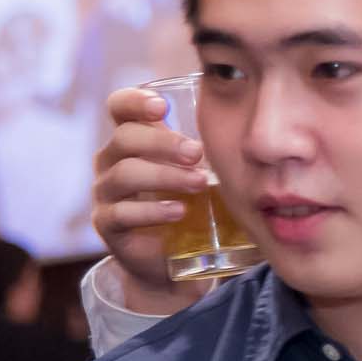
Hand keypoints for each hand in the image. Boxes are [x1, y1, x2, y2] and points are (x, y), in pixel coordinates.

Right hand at [92, 85, 218, 315]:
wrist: (170, 260)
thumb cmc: (189, 204)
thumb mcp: (199, 172)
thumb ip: (208, 149)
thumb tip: (256, 131)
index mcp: (132, 140)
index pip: (120, 107)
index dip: (135, 101)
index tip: (161, 106)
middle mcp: (111, 161)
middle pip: (125, 138)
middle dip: (163, 142)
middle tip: (198, 153)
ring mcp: (106, 193)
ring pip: (124, 174)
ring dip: (165, 176)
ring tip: (199, 183)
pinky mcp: (107, 225)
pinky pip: (121, 213)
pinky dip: (153, 211)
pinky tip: (178, 212)